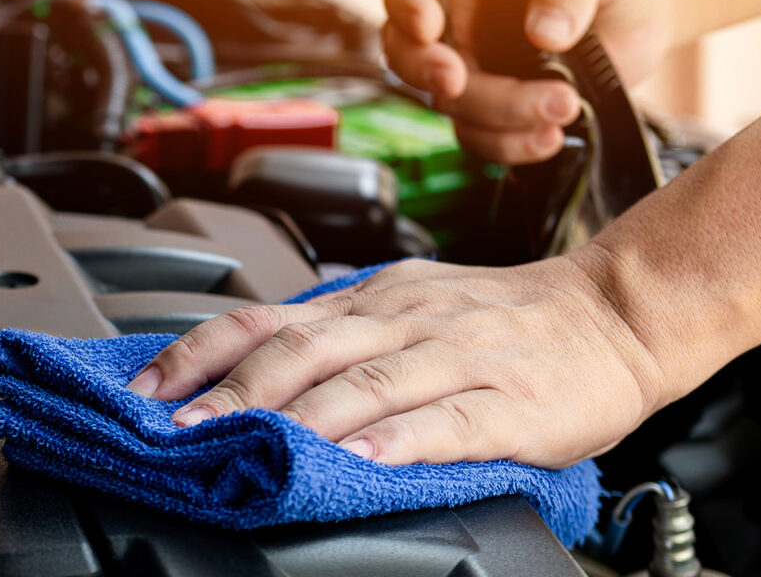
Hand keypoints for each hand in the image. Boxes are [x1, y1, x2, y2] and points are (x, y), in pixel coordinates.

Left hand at [124, 253, 668, 468]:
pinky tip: (362, 459)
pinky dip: (397, 439)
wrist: (614, 311)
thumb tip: (249, 364)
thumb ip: (336, 333)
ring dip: (293, 416)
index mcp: (369, 300)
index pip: (263, 318)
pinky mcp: (508, 402)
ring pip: (361, 382)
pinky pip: (445, 420)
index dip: (198, 352)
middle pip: (298, 350)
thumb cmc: (501, 317)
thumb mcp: (405, 305)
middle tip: (176, 429)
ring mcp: (454, 358)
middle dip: (227, 391)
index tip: (146, 391)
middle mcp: (401, 319)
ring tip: (244, 446)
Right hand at [382, 0, 676, 164]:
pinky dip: (510, 145)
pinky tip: (551, 135)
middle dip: (428, 72)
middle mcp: (457, 17)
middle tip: (458, 82)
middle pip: (408, 51)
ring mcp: (477, 64)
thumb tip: (543, 31)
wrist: (651, 6)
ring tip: (562, 105)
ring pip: (449, 102)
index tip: (429, 25)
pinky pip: (482, 136)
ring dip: (496, 114)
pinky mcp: (501, 104)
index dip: (404, 5)